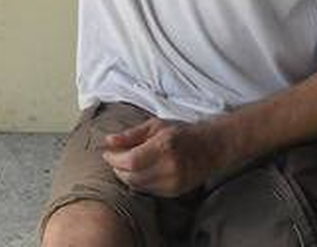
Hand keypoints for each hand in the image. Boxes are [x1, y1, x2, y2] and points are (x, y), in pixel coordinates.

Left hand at [101, 117, 226, 196]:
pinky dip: (139, 182)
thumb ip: (130, 135)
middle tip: (114, 159)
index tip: (106, 153)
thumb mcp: (155, 126)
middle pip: (132, 176)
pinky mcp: (175, 192)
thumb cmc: (181, 132)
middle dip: (118, 169)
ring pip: (138, 186)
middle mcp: (170, 167)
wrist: (210, 147)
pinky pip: (149, 190)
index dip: (114, 159)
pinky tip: (140, 172)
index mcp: (164, 147)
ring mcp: (174, 182)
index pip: (131, 161)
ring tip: (125, 164)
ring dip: (127, 177)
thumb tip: (108, 141)